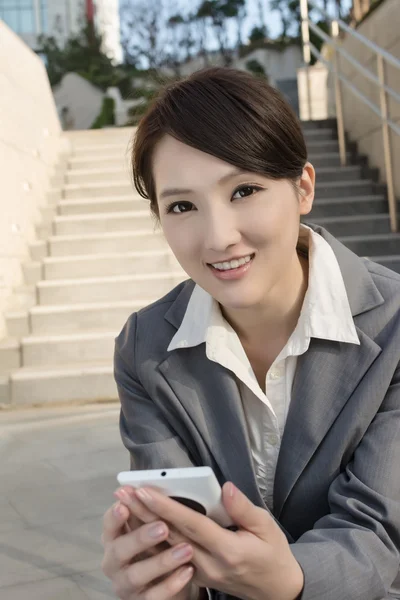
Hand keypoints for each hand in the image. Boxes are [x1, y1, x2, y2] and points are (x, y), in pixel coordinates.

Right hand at [101, 498, 197, 598]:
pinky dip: (171, 584)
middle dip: (140, 537)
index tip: (125, 505)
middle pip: (119, 550)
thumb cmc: (158, 546)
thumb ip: (151, 510)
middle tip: (163, 527)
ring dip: (161, 561)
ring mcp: (125, 585)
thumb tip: (151, 486)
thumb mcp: (153, 526)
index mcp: (115, 539)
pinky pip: (154, 596)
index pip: (109, 525)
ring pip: (136, 575)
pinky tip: (188, 571)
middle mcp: (114, 562)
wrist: (168, 582)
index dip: (115, 516)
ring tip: (186, 549)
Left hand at [117, 482, 303, 599]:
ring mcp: (202, 575)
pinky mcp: (197, 578)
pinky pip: (171, 557)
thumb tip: (225, 488)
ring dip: (143, 525)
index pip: (191, 525)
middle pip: (171, 536)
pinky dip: (154, 539)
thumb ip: (244, 508)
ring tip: (124, 505)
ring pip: (167, 547)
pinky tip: (139, 524)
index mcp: (228, 550)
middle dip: (145, 513)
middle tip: (123, 493)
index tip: (144, 491)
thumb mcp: (267, 527)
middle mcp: (210, 565)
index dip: (166, 508)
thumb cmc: (272, 554)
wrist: (277, 591)